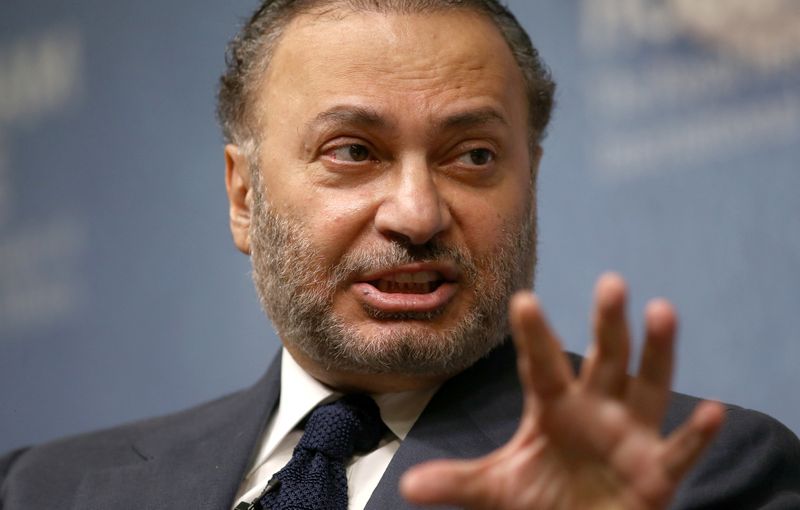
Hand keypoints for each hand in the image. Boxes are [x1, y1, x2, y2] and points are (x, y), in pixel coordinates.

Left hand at [400, 273, 724, 509]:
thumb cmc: (543, 499)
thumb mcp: (497, 488)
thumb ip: (458, 482)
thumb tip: (407, 487)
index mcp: (554, 406)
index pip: (541, 366)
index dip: (533, 336)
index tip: (521, 299)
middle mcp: (596, 410)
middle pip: (605, 360)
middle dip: (608, 325)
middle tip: (610, 283)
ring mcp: (630, 436)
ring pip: (648, 388)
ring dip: (657, 353)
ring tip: (662, 311)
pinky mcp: (657, 472)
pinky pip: (680, 450)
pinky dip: (696, 435)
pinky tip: (715, 411)